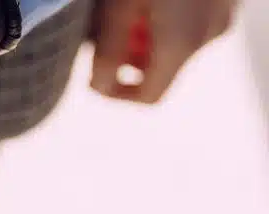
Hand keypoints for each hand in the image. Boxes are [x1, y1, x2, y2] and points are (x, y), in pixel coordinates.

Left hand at [89, 0, 235, 102]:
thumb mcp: (118, 7)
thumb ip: (107, 53)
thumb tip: (98, 87)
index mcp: (182, 43)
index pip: (148, 96)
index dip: (117, 94)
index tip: (97, 77)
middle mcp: (209, 33)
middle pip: (161, 67)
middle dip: (129, 57)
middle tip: (106, 30)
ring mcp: (221, 14)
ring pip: (176, 43)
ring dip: (147, 36)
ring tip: (126, 8)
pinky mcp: (224, 0)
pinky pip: (191, 22)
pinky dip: (167, 19)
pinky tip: (149, 0)